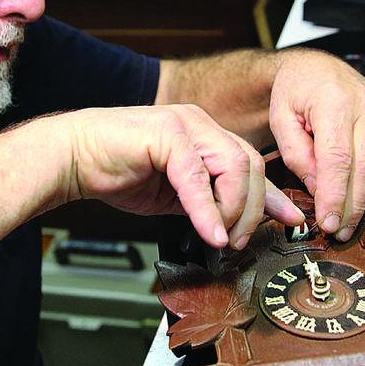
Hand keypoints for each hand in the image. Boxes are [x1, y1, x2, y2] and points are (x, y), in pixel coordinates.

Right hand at [63, 105, 303, 248]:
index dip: (273, 196)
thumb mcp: (176, 195)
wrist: (74, 158)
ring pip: (234, 166)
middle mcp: (200, 124)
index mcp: (206, 135)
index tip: (291, 220)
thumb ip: (208, 203)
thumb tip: (236, 227)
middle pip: (250, 165)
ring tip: (219, 237)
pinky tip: (208, 232)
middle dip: (250, 210)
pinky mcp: (166, 134)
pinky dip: (206, 210)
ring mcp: (185, 125)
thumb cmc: (117, 172)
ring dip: (232, 210)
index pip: (251, 164)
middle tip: (235, 241)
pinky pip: (198, 176)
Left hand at [268, 51, 364, 241]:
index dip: (335, 196)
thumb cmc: (296, 92)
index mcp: (333, 103)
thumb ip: (296, 154)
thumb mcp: (280, 118)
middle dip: (353, 206)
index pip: (338, 160)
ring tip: (351, 216)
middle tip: (340, 231)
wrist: (317, 68)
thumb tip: (316, 188)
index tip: (328, 222)